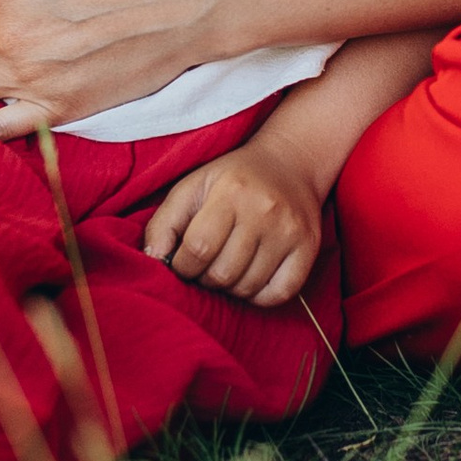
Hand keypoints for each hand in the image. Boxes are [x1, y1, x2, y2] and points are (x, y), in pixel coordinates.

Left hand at [143, 141, 324, 305]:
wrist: (289, 163)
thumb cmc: (232, 179)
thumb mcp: (192, 187)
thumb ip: (164, 223)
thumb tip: (153, 260)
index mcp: (231, 192)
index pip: (198, 248)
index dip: (182, 266)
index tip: (183, 263)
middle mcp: (264, 211)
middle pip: (222, 273)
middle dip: (204, 278)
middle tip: (205, 267)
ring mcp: (289, 231)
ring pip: (248, 287)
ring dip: (230, 288)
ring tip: (227, 268)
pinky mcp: (308, 248)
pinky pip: (279, 294)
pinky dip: (259, 297)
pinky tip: (250, 279)